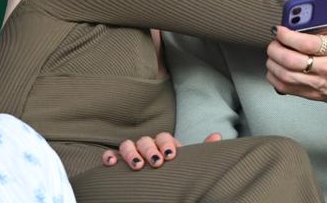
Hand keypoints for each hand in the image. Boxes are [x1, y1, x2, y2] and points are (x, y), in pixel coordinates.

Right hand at [102, 132, 220, 169]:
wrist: (161, 191)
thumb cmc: (174, 175)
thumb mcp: (187, 165)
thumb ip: (201, 152)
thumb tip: (217, 135)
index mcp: (163, 146)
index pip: (163, 137)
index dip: (167, 143)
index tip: (171, 156)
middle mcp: (147, 147)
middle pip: (145, 139)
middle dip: (150, 149)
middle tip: (156, 163)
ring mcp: (131, 154)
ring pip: (127, 144)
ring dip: (131, 153)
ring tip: (137, 166)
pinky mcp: (117, 165)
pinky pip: (110, 156)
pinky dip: (109, 157)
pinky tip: (111, 163)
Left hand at [266, 0, 326, 104]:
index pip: (307, 44)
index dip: (288, 36)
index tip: (279, 29)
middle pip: (292, 61)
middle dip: (276, 49)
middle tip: (274, 40)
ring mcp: (320, 84)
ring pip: (286, 76)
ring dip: (273, 63)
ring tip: (273, 52)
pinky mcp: (313, 94)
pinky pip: (287, 89)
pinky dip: (275, 78)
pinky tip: (275, 68)